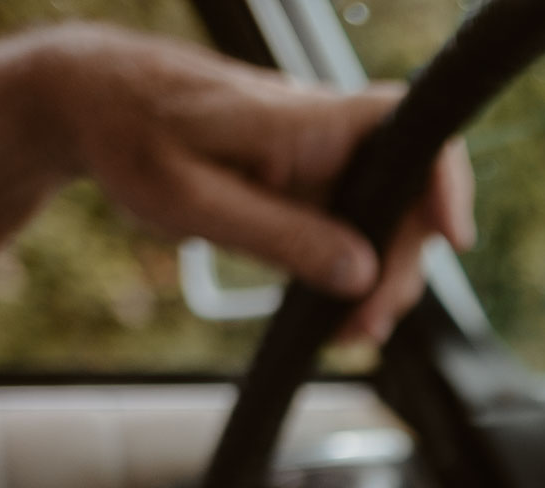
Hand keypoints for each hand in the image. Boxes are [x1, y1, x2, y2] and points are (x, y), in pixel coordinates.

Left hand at [30, 24, 474, 343]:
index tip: (453, 237)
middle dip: (398, 268)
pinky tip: (331, 308)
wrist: (91, 97)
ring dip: (377, 278)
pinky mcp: (306, 176)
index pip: (409, 128)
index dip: (446, 179)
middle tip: (362, 330)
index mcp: (307, 121)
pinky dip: (349, 268)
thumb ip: (281, 237)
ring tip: (345, 332)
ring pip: (382, 217)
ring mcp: (320, 155)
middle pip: (406, 197)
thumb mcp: (192, 200)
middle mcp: (327, 132)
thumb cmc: (129, 133)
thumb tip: (359, 275)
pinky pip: (349, 221)